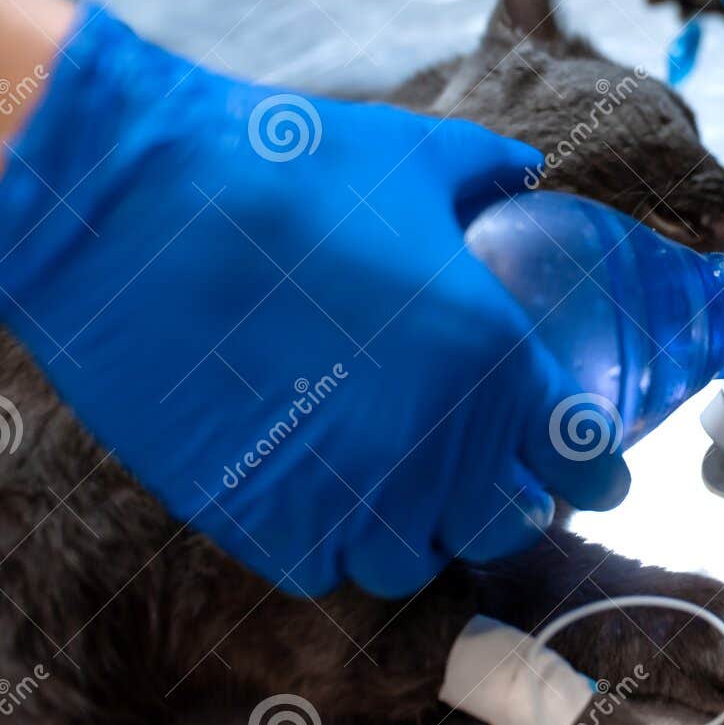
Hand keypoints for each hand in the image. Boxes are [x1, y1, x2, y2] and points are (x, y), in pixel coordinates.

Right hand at [0, 7, 626, 596]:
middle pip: (505, 525)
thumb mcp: (413, 154)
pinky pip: (323, 569)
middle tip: (492, 476)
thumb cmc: (280, 167)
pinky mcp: (255, 515)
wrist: (128, 203)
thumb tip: (528, 173)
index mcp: (491, 356)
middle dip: (508, 504)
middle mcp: (431, 440)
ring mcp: (343, 489)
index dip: (595, 468)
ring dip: (422, 532)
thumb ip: (489, 174)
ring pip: (414, 562)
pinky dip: (336, 545)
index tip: (592, 467)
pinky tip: (328, 499)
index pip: (583, 457)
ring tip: (407, 490)